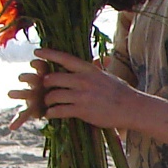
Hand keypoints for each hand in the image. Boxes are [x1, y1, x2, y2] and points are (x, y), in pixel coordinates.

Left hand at [9, 48, 141, 131]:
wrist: (132, 108)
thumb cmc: (121, 92)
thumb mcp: (107, 76)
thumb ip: (95, 70)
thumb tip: (94, 62)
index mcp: (89, 70)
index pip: (64, 58)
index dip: (48, 54)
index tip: (36, 53)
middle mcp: (83, 80)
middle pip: (53, 78)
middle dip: (45, 84)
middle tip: (45, 88)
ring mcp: (82, 96)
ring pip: (53, 95)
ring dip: (47, 100)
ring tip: (48, 104)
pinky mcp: (82, 110)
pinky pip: (59, 110)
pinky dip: (51, 113)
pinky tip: (50, 114)